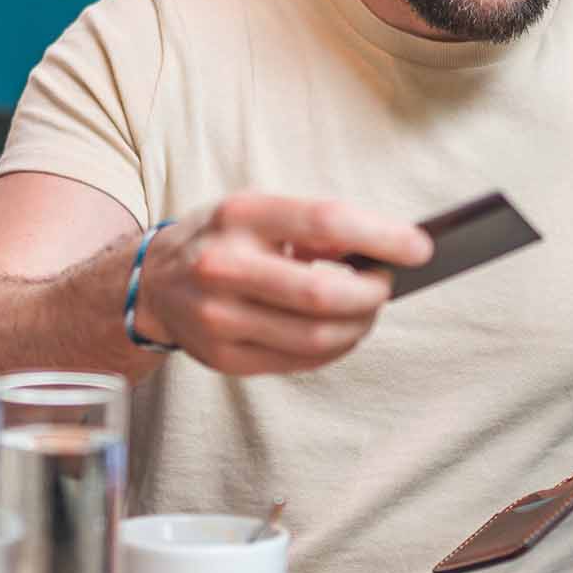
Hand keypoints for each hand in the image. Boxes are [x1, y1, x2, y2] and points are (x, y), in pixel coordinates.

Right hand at [133, 194, 430, 374]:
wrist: (152, 283)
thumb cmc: (222, 239)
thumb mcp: (259, 212)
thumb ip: (315, 227)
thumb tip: (386, 246)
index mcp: (239, 216)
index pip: (326, 222)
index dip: (382, 236)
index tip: (420, 248)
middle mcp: (223, 267)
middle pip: (323, 294)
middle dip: (372, 294)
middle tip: (386, 286)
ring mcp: (219, 319)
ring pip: (316, 337)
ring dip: (359, 326)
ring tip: (367, 310)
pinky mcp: (224, 358)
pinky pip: (300, 361)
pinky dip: (334, 348)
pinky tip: (341, 331)